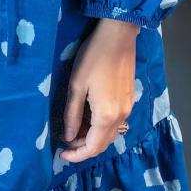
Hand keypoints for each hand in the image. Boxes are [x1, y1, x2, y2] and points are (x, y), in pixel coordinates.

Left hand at [60, 18, 138, 163]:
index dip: (76, 155)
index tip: (61, 154)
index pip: (92, 147)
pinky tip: (89, 117)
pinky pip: (115, 123)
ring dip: (93, 138)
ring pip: (110, 134)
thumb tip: (68, 137)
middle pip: (103, 144)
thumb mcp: (76, 85)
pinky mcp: (129, 100)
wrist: (118, 35)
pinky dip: (101, 127)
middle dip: (84, 148)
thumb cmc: (93, 57)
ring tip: (74, 130)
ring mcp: (128, 108)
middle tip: (66, 142)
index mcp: (106, 116)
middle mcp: (121, 117)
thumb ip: (72, 114)